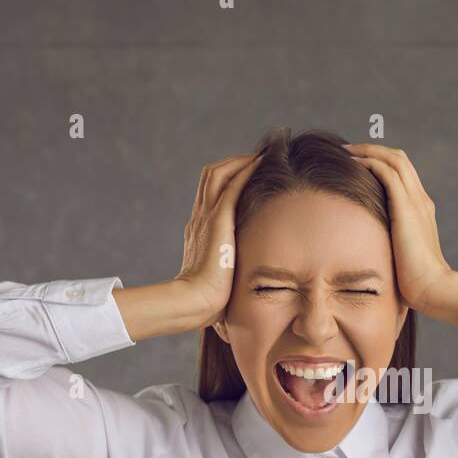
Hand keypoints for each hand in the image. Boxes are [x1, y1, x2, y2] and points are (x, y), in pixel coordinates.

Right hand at [174, 152, 262, 327]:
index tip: (248, 176)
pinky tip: (262, 164)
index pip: (210, 194)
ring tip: (262, 156)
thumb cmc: (208, 298)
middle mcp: (200, 218)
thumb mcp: (220, 276)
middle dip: (233, 163)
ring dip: (240, 161)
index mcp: (199, 229)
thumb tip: (241, 278)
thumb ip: (229, 268)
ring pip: (218, 174)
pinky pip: (232, 186)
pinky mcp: (218, 221)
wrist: (194, 301)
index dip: (228, 179)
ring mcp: (207, 217)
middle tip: (257, 160)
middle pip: (211, 176)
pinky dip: (246, 171)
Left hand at [345, 143, 454, 313]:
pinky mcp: (406, 207)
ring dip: (368, 151)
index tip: (357, 165)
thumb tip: (368, 253)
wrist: (433, 288)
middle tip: (348, 151)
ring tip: (346, 151)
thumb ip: (388, 247)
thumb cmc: (415, 283)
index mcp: (421, 211)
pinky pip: (387, 172)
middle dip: (373, 150)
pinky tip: (351, 164)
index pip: (403, 174)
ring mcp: (415, 201)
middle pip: (400, 159)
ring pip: (394, 159)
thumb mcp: (399, 257)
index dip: (381, 163)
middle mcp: (420, 200)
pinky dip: (369, 162)